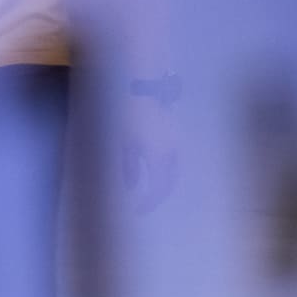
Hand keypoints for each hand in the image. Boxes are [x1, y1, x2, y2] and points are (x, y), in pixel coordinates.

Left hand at [118, 95, 182, 212]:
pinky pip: (169, 159)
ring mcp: (174, 142)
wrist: (139, 86)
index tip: (136, 211)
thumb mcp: (122, 143)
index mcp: (159, 156)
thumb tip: (130, 187)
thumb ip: (127, 167)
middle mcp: (172, 152)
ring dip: (158, 182)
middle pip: (168, 182)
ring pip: (170, 170)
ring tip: (143, 190)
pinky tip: (144, 169)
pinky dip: (158, 169)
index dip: (148, 203)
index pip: (158, 189)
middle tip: (143, 205)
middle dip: (156, 196)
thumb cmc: (127, 116)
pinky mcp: (171, 134)